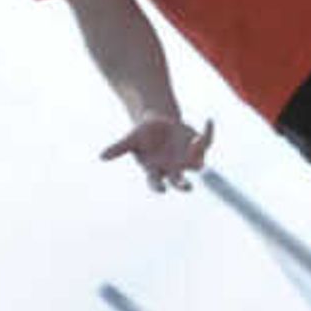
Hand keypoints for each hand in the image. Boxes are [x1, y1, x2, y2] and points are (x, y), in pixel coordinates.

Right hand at [100, 112, 214, 192]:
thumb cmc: (143, 134)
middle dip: (183, 185)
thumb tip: (101, 157)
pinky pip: (207, 142)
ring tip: (195, 139)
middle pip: (179, 182)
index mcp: (156, 170)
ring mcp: (188, 159)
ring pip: (196, 163)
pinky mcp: (198, 147)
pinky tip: (209, 120)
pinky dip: (209, 132)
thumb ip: (118, 149)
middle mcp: (173, 169)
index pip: (156, 183)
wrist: (159, 122)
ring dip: (196, 153)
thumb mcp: (131, 139)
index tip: (162, 190)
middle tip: (188, 187)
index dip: (159, 187)